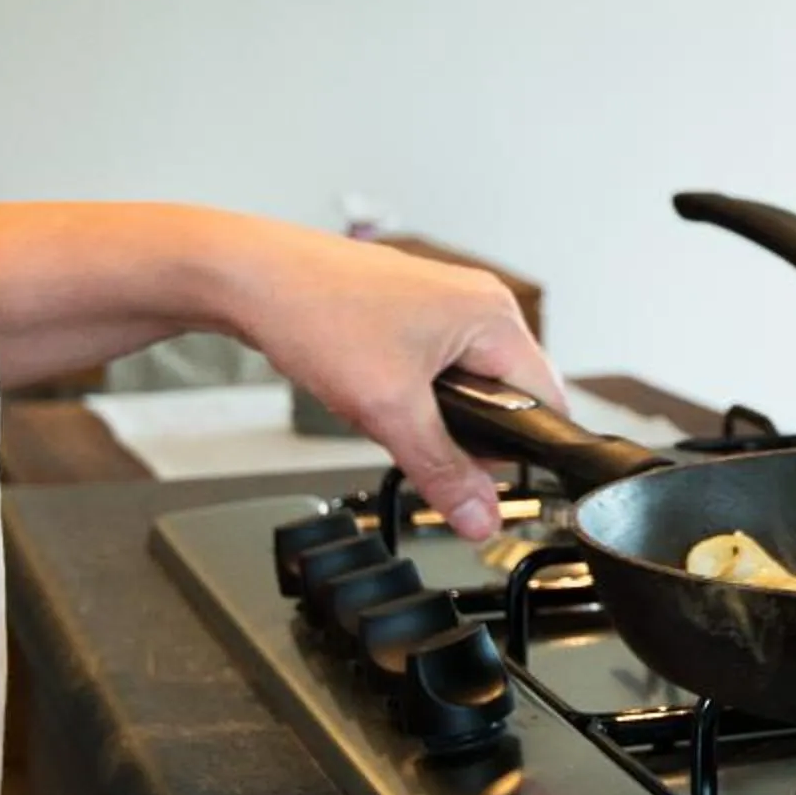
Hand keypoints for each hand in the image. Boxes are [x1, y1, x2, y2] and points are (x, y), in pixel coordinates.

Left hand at [215, 223, 563, 536]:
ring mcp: (446, 302)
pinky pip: (435, 369)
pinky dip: (409, 393)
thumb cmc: (316, 310)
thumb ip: (442, 470)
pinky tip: (372, 390)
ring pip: (466, 385)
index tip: (485, 478)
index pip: (545, 399)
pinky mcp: (414, 311)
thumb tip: (479, 516)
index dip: (521, 449)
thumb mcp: (389, 410)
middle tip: (416, 438)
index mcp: (493, 316)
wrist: (250, 278)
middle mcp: (478, 302)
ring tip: (385, 406)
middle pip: (506, 395)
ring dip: (432, 413)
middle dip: (465, 431)